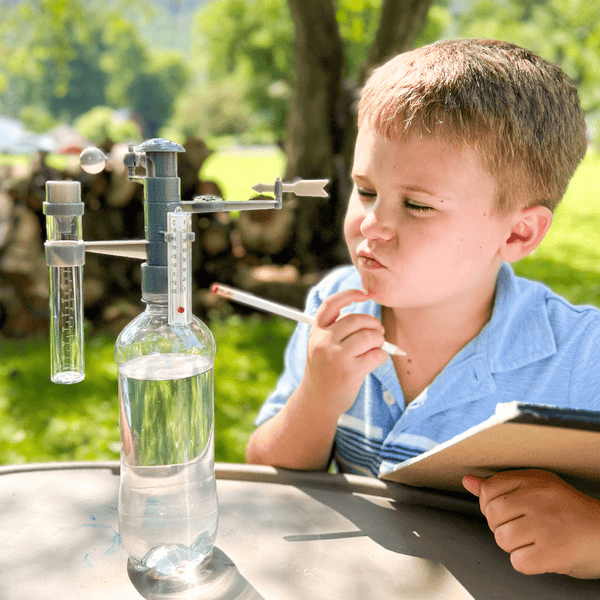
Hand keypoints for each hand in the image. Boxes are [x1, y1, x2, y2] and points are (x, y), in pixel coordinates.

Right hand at [302, 288, 387, 419]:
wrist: (317, 399)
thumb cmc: (325, 370)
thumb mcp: (320, 345)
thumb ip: (336, 330)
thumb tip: (369, 319)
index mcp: (316, 331)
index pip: (331, 305)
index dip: (349, 295)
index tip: (364, 294)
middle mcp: (324, 341)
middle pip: (357, 319)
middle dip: (373, 325)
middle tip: (378, 334)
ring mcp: (336, 356)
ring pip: (369, 336)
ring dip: (379, 341)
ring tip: (375, 348)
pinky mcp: (350, 371)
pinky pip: (376, 355)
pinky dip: (381, 356)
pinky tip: (373, 362)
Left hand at [463, 469, 599, 577]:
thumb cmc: (571, 514)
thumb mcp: (539, 489)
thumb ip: (501, 486)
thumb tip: (467, 481)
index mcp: (535, 480)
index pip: (490, 488)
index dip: (490, 504)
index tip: (505, 511)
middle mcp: (539, 499)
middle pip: (492, 515)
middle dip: (500, 526)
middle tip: (523, 529)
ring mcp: (546, 525)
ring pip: (502, 538)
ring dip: (514, 546)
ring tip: (534, 542)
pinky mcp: (553, 552)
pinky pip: (518, 561)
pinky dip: (526, 563)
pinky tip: (541, 555)